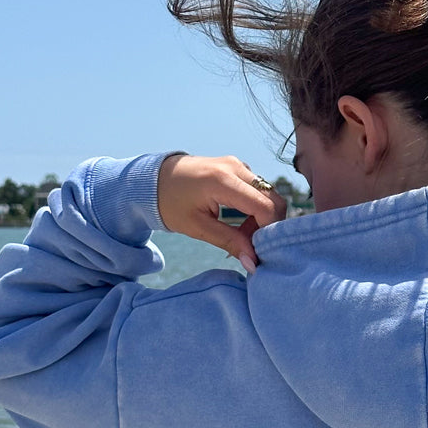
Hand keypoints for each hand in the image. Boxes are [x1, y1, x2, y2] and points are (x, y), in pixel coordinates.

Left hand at [157, 154, 285, 271]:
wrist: (154, 178)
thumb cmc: (170, 203)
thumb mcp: (197, 227)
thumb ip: (229, 242)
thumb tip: (253, 263)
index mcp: (222, 181)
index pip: (265, 207)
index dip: (268, 231)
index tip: (257, 250)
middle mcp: (235, 167)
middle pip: (273, 199)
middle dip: (269, 225)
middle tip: (251, 244)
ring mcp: (238, 164)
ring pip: (268, 195)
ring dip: (263, 218)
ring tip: (242, 235)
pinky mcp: (238, 167)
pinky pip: (259, 190)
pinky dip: (257, 208)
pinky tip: (240, 222)